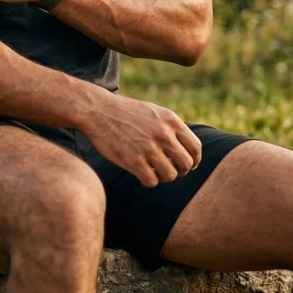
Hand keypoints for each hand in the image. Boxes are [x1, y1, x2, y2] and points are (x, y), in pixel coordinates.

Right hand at [81, 93, 202, 187]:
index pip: (195, 148)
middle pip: (186, 164)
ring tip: (154, 171)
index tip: (188, 166)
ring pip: (170, 175)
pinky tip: (141, 173)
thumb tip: (188, 151)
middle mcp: (163, 134)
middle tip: (170, 170)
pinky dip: (149, 180)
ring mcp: (148, 148)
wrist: (98, 110)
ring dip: (163, 177)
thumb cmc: (126, 112)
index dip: (194, 161)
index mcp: (171, 121)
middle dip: (180, 171)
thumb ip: (172, 128)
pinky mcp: (133, 161)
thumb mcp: (154, 112)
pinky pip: (152, 181)